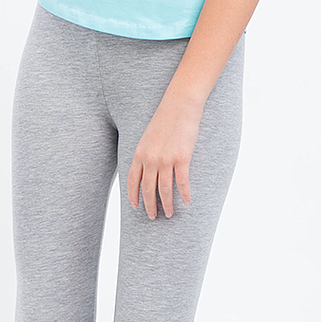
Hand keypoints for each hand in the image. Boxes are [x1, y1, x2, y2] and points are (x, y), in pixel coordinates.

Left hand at [127, 97, 202, 219]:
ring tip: (170, 214)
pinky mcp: (182, 158)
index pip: (133, 180)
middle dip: (150, 205)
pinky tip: (187, 202)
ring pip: (164, 190)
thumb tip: (146, 168)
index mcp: (139, 153)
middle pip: (148, 189)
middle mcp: (150, 159)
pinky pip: (182, 182)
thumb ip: (145, 153)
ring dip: (167, 204)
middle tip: (153, 217)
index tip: (135, 206)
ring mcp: (165, 159)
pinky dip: (185, 194)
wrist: (179, 105)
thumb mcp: (147, 136)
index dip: (133, 195)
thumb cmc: (165, 119)